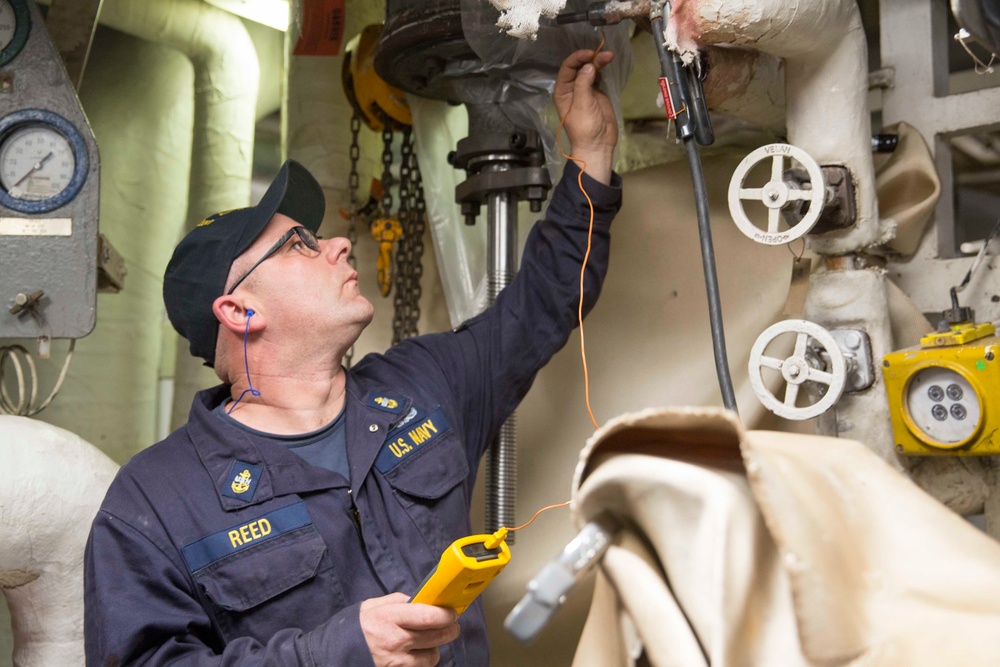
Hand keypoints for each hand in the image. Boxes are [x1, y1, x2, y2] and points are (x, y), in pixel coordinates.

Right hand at [360, 593, 460, 666]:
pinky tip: (417, 655)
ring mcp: (397, 661)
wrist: (337, 652)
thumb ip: (399, 601)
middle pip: (437, 636)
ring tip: (429, 642)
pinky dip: (424, 661)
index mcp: (390, 618)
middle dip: (450, 629)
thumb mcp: (374, 606)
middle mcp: (396, 640)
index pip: (428, 616)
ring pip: (433, 656)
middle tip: (452, 625)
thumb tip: (420, 600)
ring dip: (435, 648)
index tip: (451, 612)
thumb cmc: (357, 626)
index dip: (446, 614)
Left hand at [553, 49, 617, 183]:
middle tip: (604, 54)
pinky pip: (598, 76)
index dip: (578, 58)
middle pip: (579, 66)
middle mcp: (572, 88)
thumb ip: (583, 84)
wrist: (598, 144)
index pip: (567, 68)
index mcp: (563, 91)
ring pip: (589, 69)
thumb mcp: (582, 105)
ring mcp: (585, 89)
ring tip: (610, 56)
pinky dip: (602, 68)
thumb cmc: (585, 128)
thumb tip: (589, 66)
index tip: (591, 54)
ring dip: (598, 61)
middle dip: (590, 58)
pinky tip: (608, 62)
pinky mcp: (596, 92)